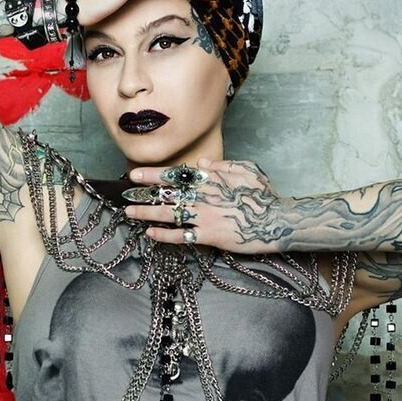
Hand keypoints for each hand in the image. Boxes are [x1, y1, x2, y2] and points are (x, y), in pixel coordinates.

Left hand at [125, 158, 290, 253]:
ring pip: (170, 214)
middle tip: (124, 196)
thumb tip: (202, 164)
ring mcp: (205, 217)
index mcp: (212, 179)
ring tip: (130, 214)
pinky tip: (151, 235)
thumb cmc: (264, 195)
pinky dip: (165, 235)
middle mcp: (204, 196)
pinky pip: (182, 235)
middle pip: (167, 194)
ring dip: (147, 214)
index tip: (135, 175)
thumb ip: (223, 166)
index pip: (176, 175)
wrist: (277, 221)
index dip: (154, 175)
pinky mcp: (210, 236)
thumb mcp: (247, 170)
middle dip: (143, 195)